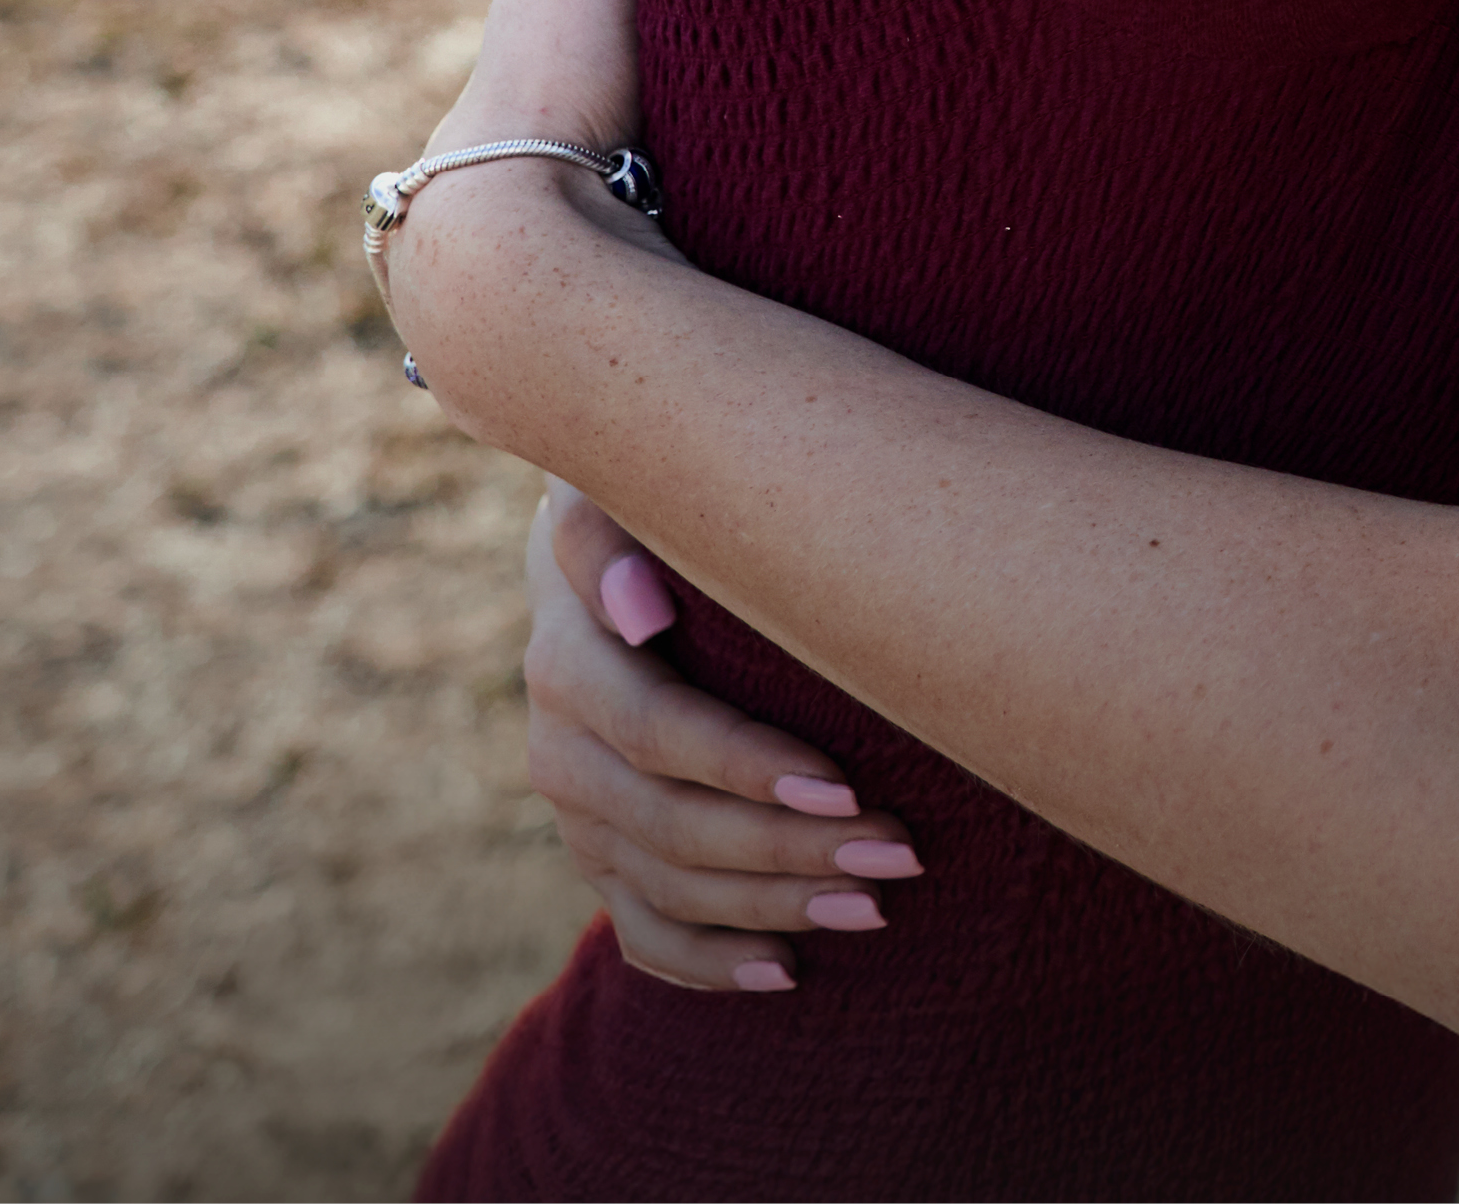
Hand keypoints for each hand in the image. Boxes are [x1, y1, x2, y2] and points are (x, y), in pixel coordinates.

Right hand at [519, 484, 921, 991]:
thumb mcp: (636, 487)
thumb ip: (621, 527)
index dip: (743, 766)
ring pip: (666, 885)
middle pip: (671, 823)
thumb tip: (642, 607)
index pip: (653, 729)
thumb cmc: (665, 506)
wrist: (616, 552)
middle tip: (899, 853)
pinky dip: (709, 962)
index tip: (846, 782)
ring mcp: (575, 808)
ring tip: (877, 906)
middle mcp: (558, 742)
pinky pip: (640, 930)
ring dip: (773, 904)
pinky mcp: (596, 851)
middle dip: (790, 847)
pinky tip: (784, 972)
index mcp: (568, 653)